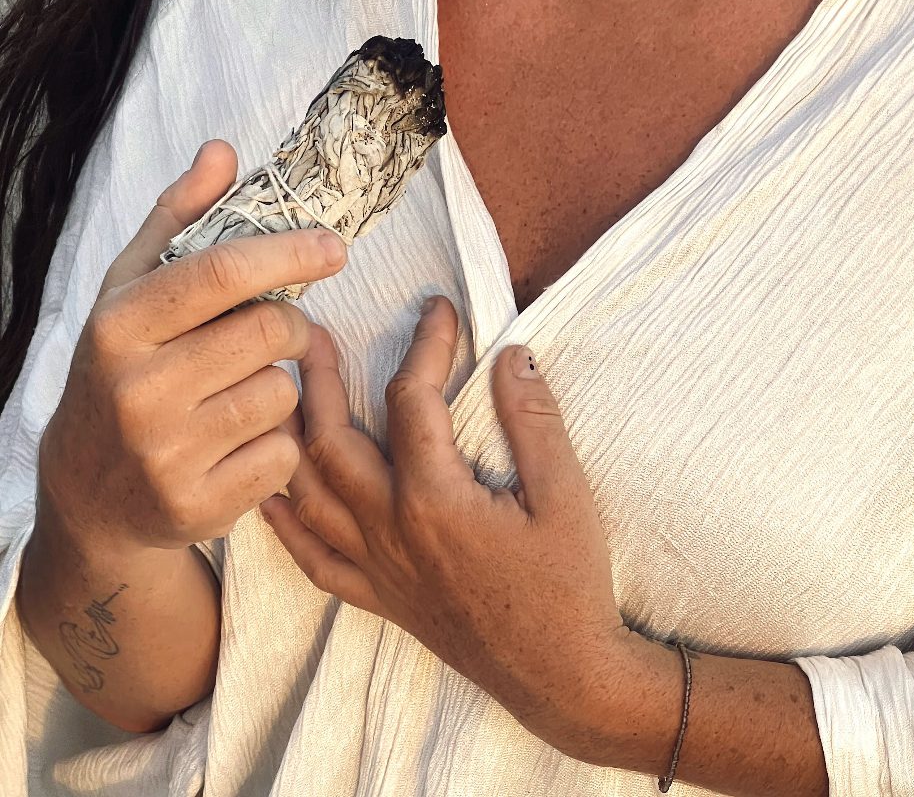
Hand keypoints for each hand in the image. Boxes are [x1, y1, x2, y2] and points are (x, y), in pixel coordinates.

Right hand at [38, 140, 347, 554]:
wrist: (91, 492)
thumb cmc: (124, 371)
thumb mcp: (132, 291)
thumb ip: (178, 219)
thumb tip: (223, 151)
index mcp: (118, 326)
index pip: (219, 273)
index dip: (287, 253)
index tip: (335, 248)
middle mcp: (136, 390)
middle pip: (269, 332)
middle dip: (294, 326)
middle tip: (282, 332)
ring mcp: (164, 454)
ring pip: (283, 394)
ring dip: (283, 386)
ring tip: (242, 391)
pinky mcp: (196, 505)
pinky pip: (284, 455)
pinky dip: (279, 443)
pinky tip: (240, 443)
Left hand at [261, 296, 634, 758]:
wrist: (561, 677)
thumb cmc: (569, 585)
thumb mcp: (566, 496)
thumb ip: (535, 421)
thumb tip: (513, 355)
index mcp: (435, 499)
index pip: (413, 400)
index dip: (425, 345)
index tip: (437, 308)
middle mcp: (390, 529)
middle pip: (332, 441)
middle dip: (321, 381)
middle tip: (316, 336)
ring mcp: (377, 567)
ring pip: (309, 493)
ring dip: (291, 437)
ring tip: (283, 395)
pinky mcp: (378, 596)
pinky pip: (313, 557)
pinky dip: (285, 522)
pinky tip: (272, 494)